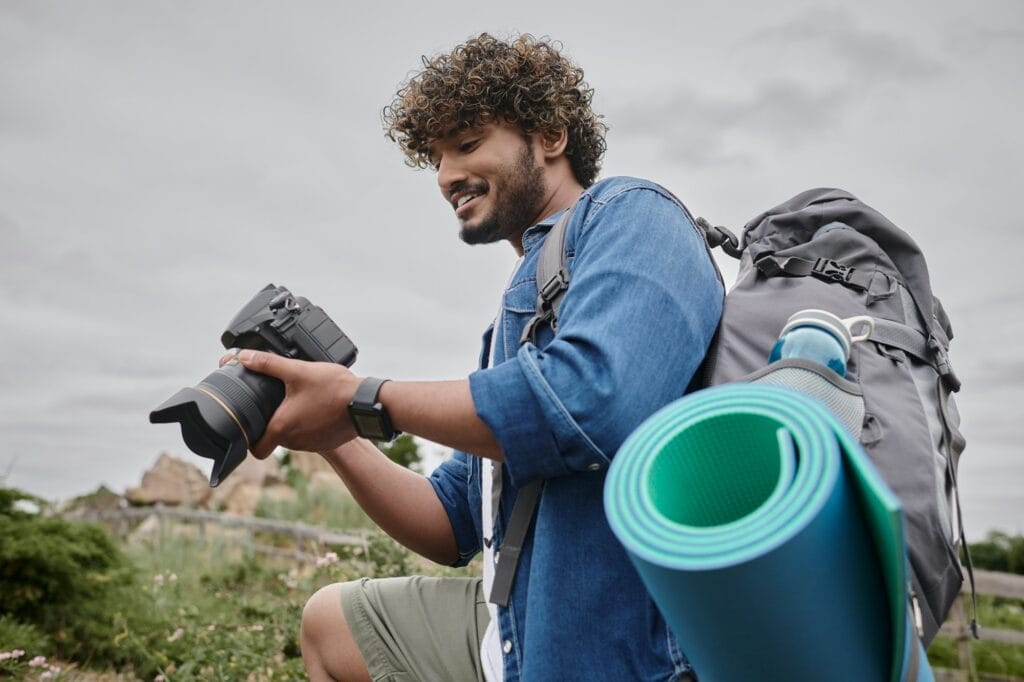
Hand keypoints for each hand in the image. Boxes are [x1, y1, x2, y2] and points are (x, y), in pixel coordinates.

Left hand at [220, 349, 361, 458]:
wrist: (366, 402)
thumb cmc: (334, 389)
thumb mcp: (298, 371)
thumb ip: (268, 363)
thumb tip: (243, 356)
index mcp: (282, 427)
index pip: (255, 449)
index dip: (249, 439)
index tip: (250, 423)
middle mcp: (295, 441)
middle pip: (274, 438)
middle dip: (274, 420)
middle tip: (279, 400)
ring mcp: (311, 444)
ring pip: (293, 436)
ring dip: (293, 421)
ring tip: (301, 400)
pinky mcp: (326, 442)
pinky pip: (310, 436)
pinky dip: (310, 424)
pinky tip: (317, 406)